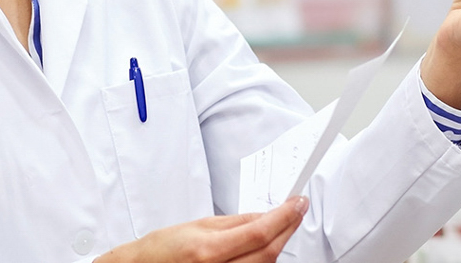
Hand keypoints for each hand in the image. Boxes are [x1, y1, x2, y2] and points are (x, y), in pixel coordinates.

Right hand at [93, 196, 307, 262]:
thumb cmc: (163, 249)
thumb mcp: (199, 225)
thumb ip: (235, 222)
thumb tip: (263, 215)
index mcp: (209, 250)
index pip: (259, 232)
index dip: (284, 217)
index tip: (296, 203)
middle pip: (268, 252)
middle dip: (288, 229)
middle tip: (297, 210)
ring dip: (278, 244)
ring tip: (282, 225)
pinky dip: (264, 259)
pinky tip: (266, 245)